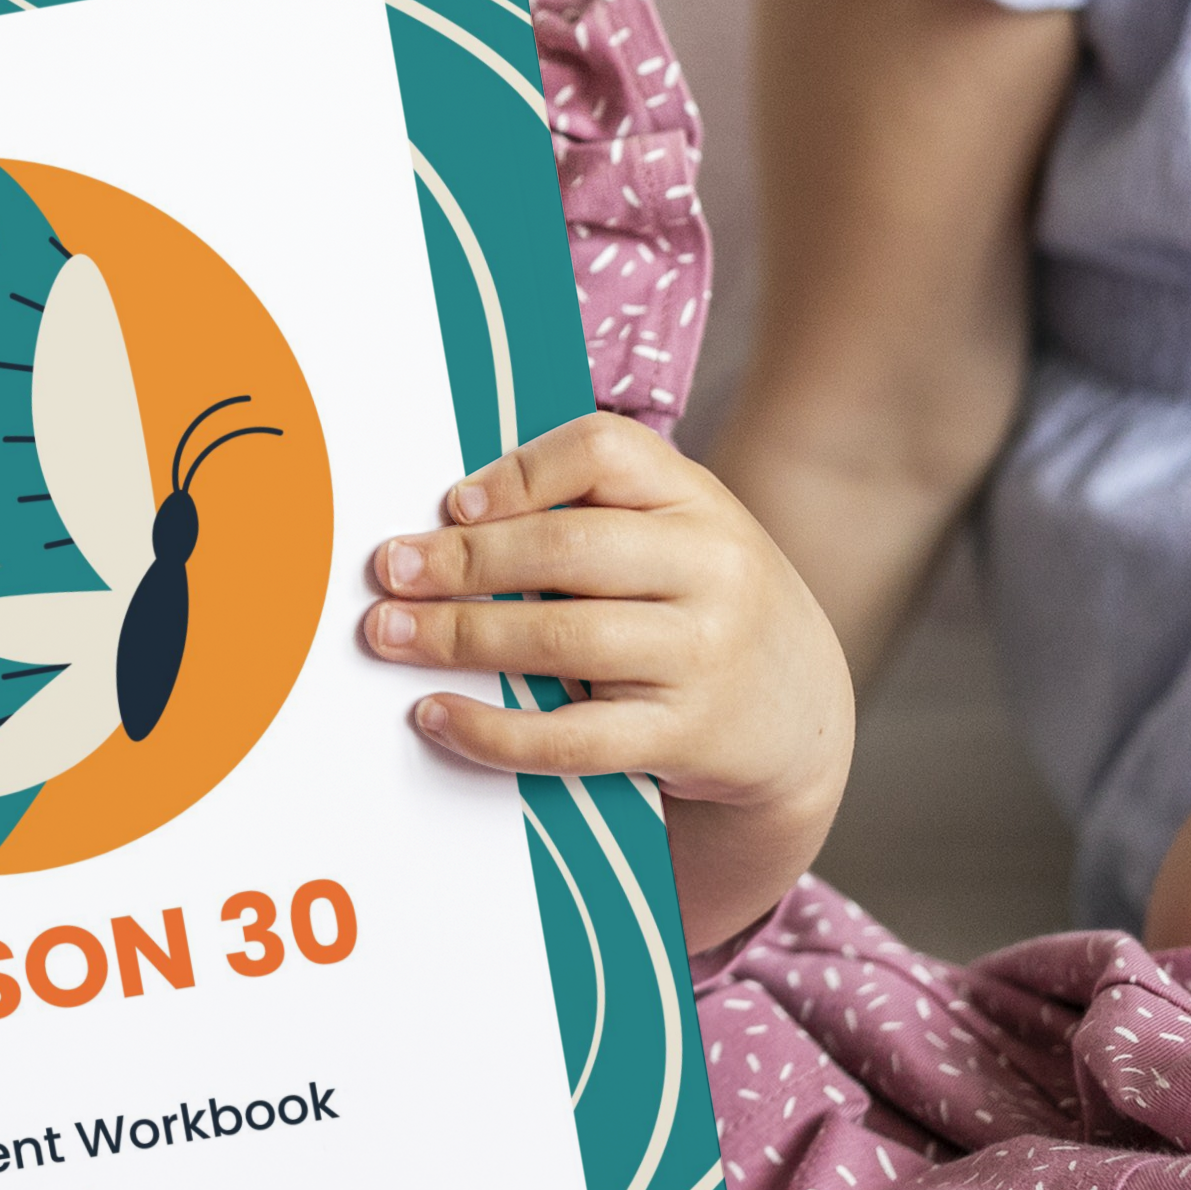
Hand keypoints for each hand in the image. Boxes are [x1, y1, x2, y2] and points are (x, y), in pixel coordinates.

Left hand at [359, 412, 853, 952]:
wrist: (800, 715)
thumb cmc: (701, 603)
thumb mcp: (676, 533)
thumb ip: (591, 510)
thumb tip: (448, 515)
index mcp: (698, 499)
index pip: (605, 451)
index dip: (518, 473)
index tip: (451, 504)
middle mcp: (712, 568)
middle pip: (565, 548)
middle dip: (462, 560)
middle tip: (390, 570)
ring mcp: (703, 654)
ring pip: (560, 639)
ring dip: (458, 636)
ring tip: (389, 634)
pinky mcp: (685, 736)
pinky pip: (572, 738)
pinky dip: (492, 730)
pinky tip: (437, 714)